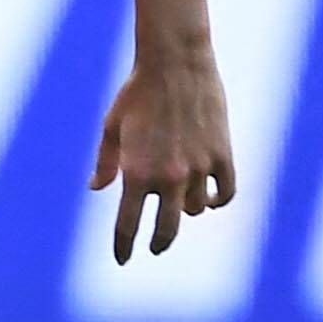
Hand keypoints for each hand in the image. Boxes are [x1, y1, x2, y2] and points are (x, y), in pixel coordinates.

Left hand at [89, 42, 239, 263]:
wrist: (175, 63)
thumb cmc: (137, 92)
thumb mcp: (112, 127)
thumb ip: (106, 162)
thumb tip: (97, 188)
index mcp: (136, 172)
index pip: (127, 225)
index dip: (123, 247)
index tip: (122, 258)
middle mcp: (168, 176)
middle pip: (166, 230)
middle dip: (158, 243)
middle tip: (155, 247)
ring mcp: (198, 167)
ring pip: (195, 209)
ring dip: (186, 209)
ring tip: (180, 200)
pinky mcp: (222, 155)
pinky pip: (225, 193)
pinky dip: (217, 201)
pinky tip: (209, 199)